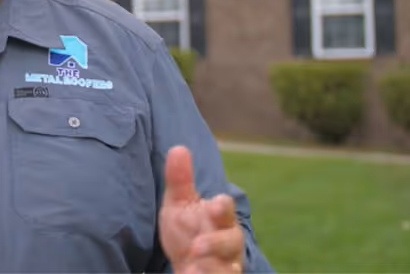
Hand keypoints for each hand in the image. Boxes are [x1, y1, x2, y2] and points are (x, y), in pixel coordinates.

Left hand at [159, 146, 243, 273]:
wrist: (188, 266)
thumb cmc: (187, 232)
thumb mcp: (179, 204)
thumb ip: (180, 179)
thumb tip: (178, 148)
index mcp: (220, 218)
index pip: (226, 210)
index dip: (222, 208)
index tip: (214, 205)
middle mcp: (228, 243)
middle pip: (232, 242)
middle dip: (217, 243)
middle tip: (197, 246)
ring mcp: (226, 265)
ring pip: (227, 268)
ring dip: (210, 267)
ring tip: (191, 265)